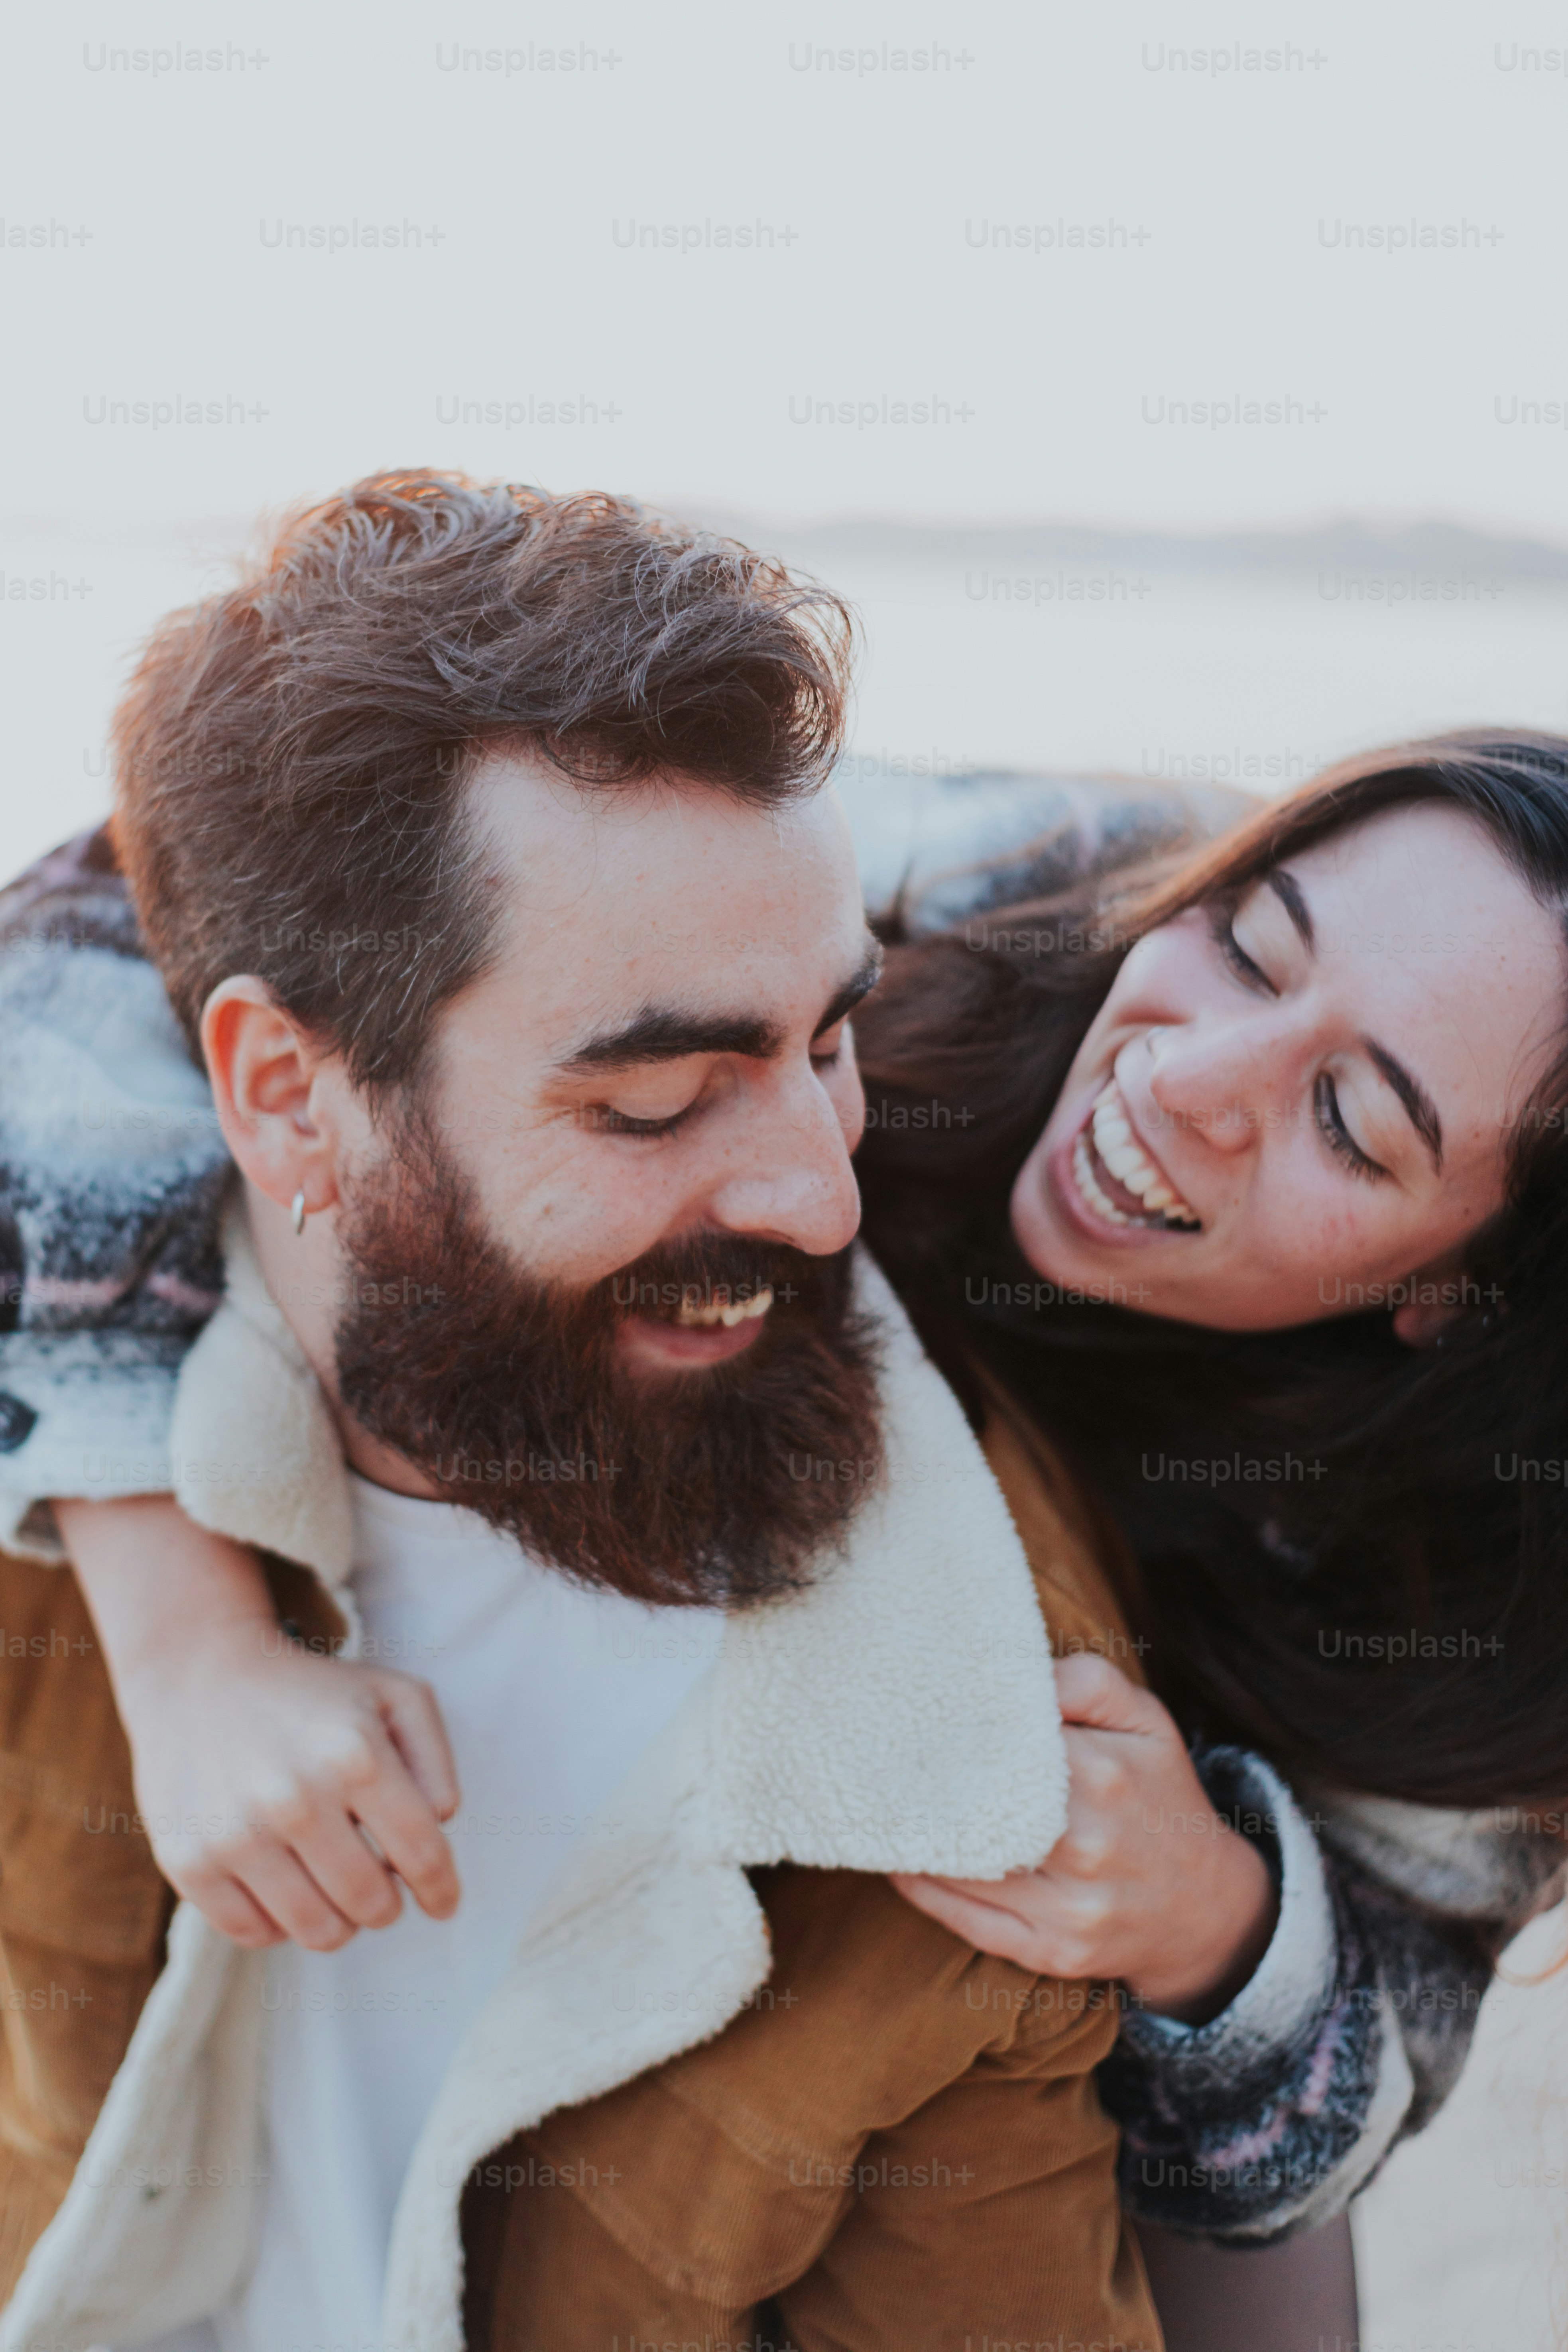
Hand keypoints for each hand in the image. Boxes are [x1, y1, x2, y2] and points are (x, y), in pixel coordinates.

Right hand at [58, 1495, 460, 1951]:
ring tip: (333, 1889)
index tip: (444, 1905)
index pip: (422, 1855)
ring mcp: (236, 1834)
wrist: (198, 1675)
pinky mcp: (188, 1861)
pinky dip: (280, 1925)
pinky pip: (254, 1934)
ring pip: (317, 1932)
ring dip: (339, 1923)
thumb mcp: (394, 1696)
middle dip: (386, 1905)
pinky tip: (283, 1888)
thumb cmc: (313, 1692)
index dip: (442, 1890)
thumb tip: (440, 1826)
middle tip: (378, 1886)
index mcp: (355, 1756)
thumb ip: (435, 1761)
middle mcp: (295, 1799)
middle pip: (371, 1902)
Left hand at [892, 1653, 1278, 2020]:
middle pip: (972, 1808)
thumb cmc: (1160, 1796)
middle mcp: (1085, 1845)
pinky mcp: (1052, 1954)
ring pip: (961, 1868)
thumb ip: (1087, 1681)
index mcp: (1103, 1775)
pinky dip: (924, 1891)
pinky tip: (900, 1858)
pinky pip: (967, 1922)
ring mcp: (1068, 1909)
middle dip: (924, 1782)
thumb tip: (1018, 1670)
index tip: (917, 1714)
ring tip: (882, 1804)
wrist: (1205, 1907)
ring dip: (913, 1836)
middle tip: (880, 1756)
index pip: (1002, 1742)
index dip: (954, 1728)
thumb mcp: (1147, 1722)